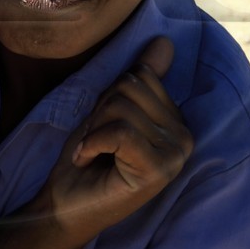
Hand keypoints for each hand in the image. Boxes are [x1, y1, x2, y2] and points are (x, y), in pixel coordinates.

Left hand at [35, 37, 191, 248]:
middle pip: (130, 87)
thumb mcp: (109, 111)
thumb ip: (140, 79)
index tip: (103, 130)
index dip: (109, 97)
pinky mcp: (158, 171)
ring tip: (94, 154)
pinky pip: (119, 131)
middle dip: (101, 112)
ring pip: (122, 107)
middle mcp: (185, 139)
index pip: (141, 76)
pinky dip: (92, 142)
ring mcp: (175, 157)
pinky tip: (89, 161)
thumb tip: (164, 42)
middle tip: (98, 144)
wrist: (64, 206)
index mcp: (178, 123)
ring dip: (94, 129)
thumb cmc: (86, 160)